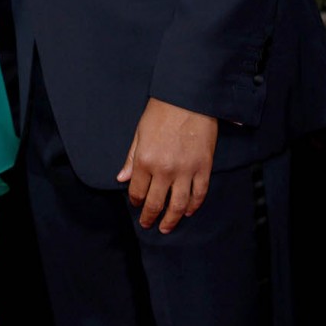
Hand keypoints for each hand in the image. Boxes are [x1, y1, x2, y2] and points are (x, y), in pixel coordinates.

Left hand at [116, 97, 217, 233]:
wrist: (188, 98)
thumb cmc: (161, 112)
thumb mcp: (140, 133)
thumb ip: (131, 158)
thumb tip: (122, 178)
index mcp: (145, 160)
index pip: (138, 191)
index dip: (136, 201)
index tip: (136, 204)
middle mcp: (165, 170)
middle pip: (157, 203)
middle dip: (151, 217)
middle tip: (148, 224)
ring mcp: (186, 171)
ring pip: (179, 205)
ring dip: (172, 219)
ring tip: (167, 227)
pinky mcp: (203, 168)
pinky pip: (199, 194)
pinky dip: (193, 206)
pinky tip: (188, 211)